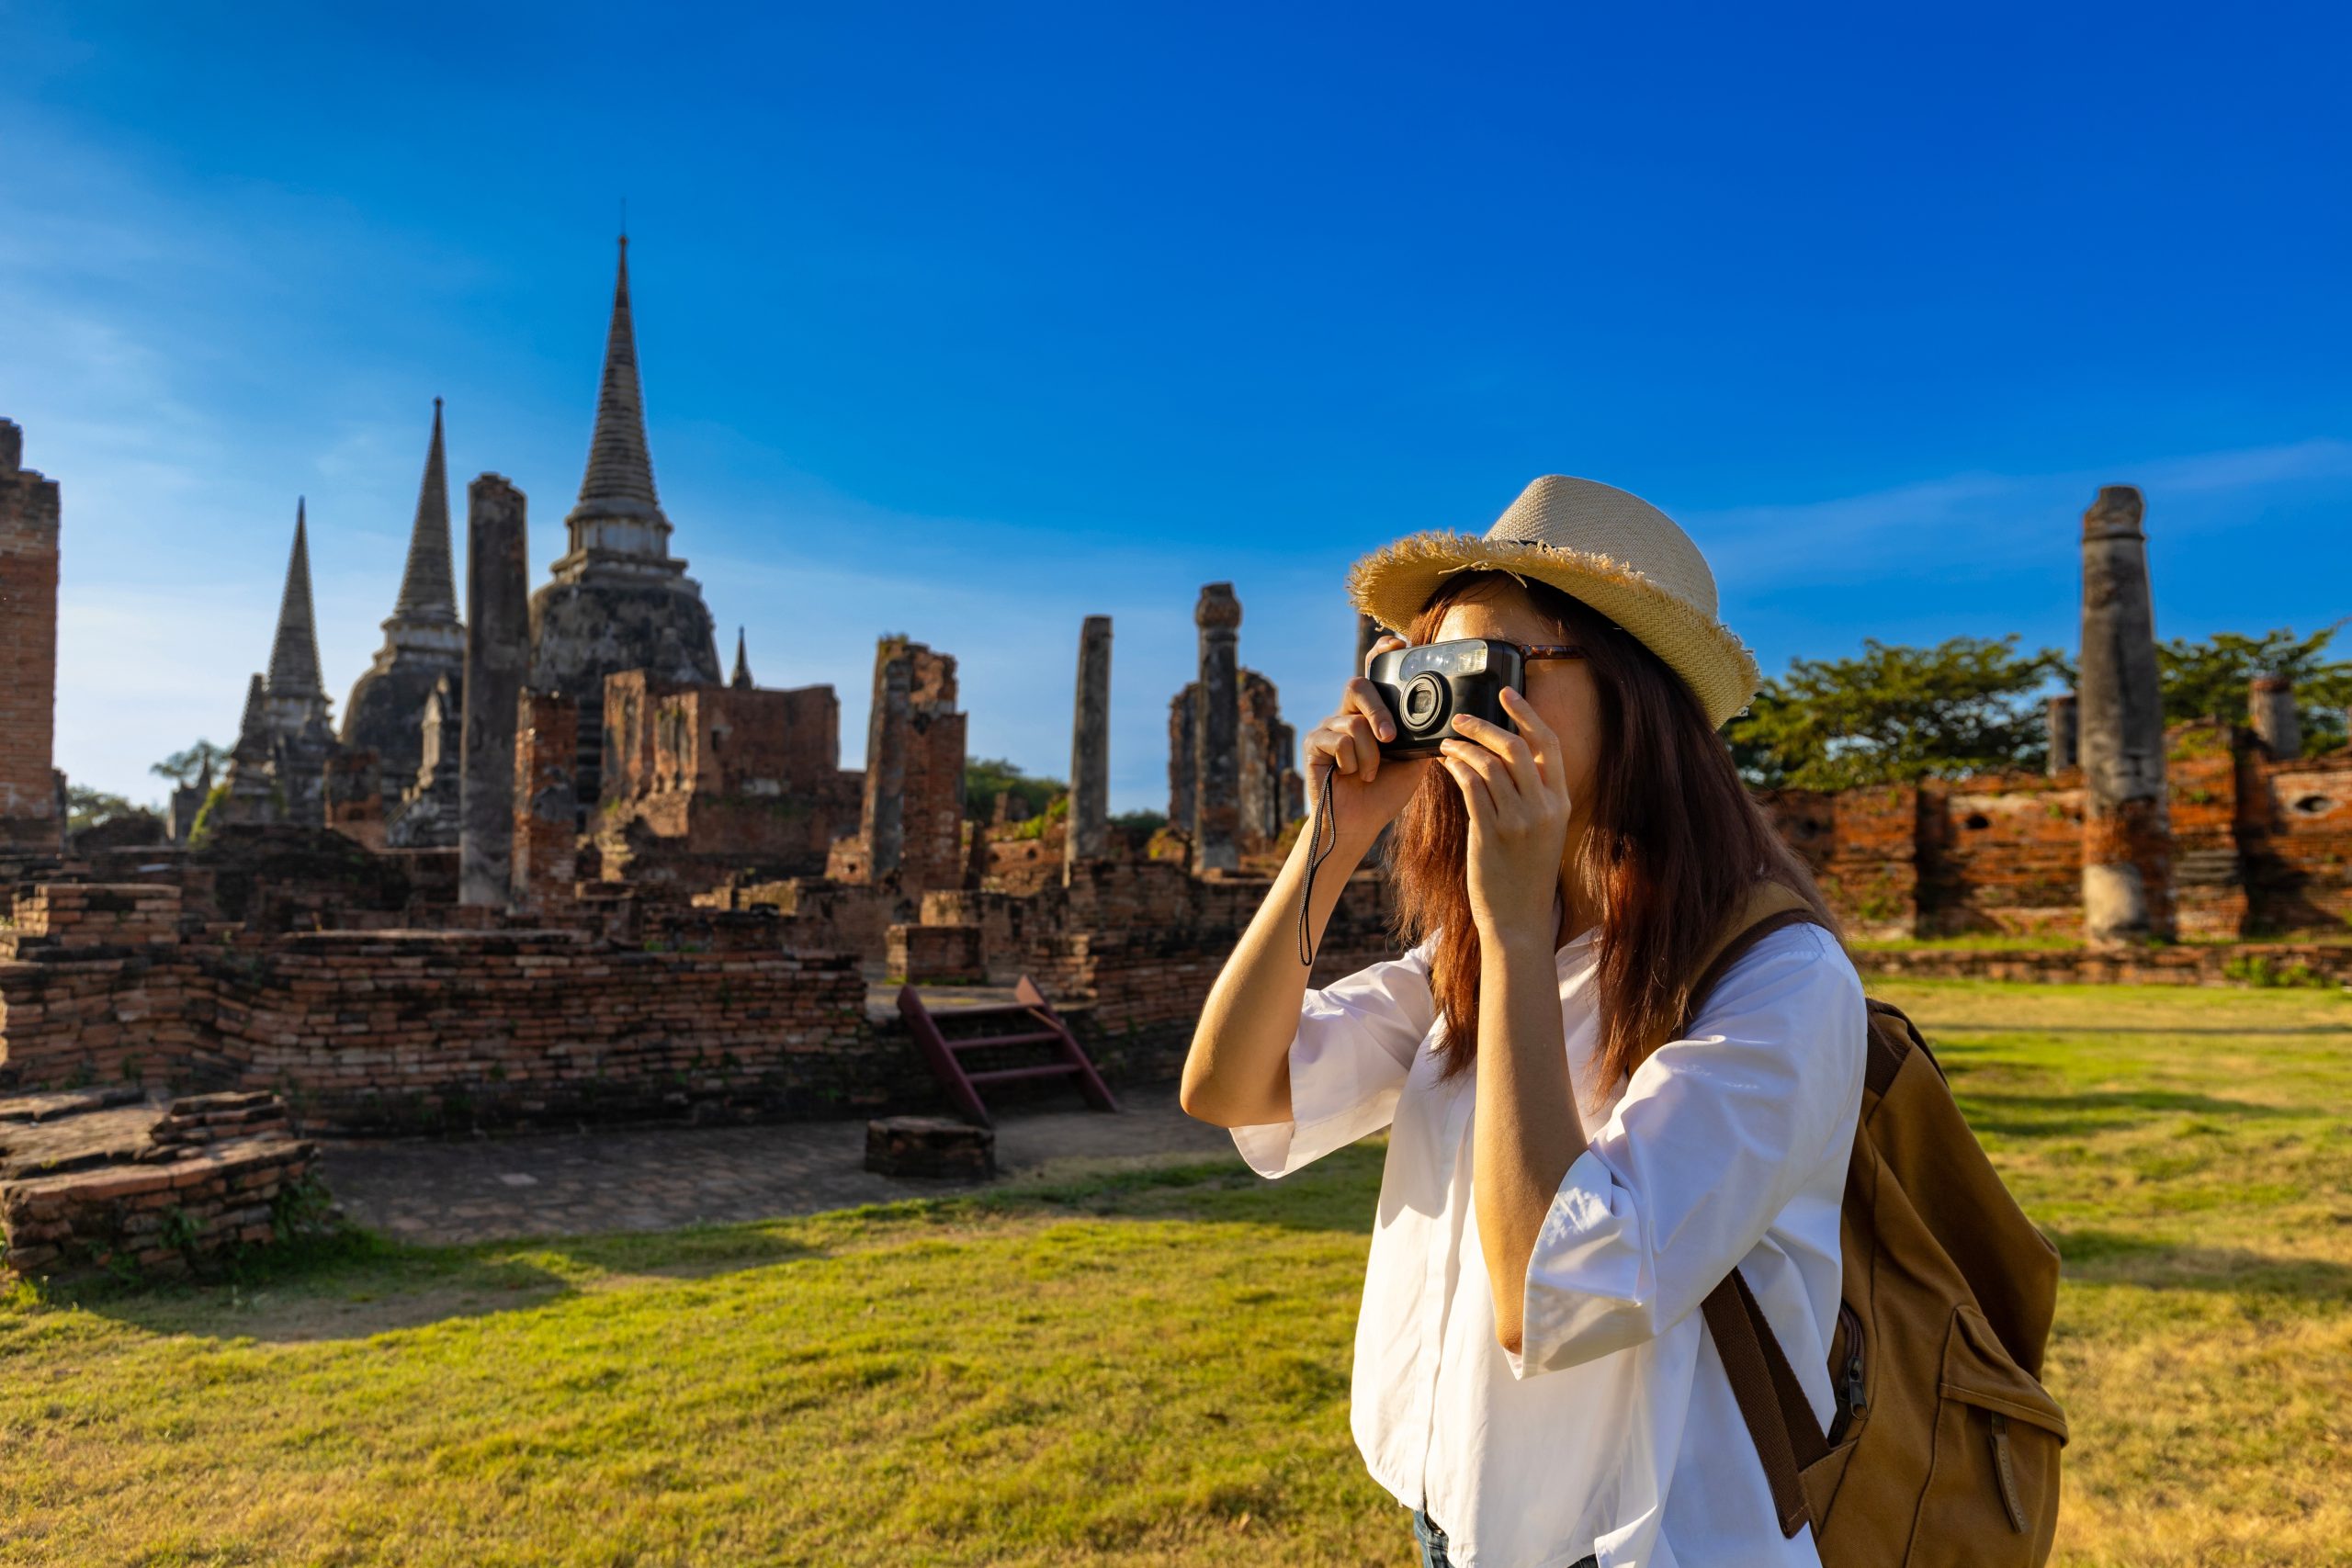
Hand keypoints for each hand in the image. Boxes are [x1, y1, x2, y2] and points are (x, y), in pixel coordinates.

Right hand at [1300, 633, 1433, 852]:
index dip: (1382, 654)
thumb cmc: (1384, 794)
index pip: (1374, 674)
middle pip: (1357, 686)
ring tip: (1370, 774)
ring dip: (1370, 754)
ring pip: (1354, 722)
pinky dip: (1353, 761)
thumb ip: (1422, 735)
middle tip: (1390, 738)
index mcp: (1372, 714)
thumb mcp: (1414, 761)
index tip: (1397, 644)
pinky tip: (1352, 776)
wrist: (1358, 824)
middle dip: (1378, 710)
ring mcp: (1327, 727)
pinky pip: (1338, 740)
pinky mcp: (1313, 743)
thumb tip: (1446, 716)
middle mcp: (1347, 715)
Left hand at [1435, 686, 1570, 944]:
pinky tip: (1445, 764)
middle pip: (1515, 747)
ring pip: (1488, 765)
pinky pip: (1471, 788)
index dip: (1527, 714)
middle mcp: (1543, 808)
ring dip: (1464, 747)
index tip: (1506, 693)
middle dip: (1484, 725)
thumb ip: (1531, 796)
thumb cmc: (1524, 875)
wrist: (1518, 920)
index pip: (1547, 745)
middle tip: (1460, 717)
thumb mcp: (1540, 832)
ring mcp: (1519, 822)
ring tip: (1447, 743)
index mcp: (1559, 803)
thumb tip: (1504, 759)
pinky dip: (1456, 769)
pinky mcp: (1491, 834)